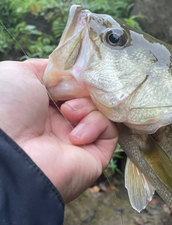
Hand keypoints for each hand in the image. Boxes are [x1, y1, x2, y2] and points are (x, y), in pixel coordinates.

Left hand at [0, 59, 117, 202]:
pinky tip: (75, 136)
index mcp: (40, 105)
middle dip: (83, 88)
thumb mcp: (19, 74)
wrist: (10, 153)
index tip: (73, 71)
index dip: (75, 75)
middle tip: (69, 92)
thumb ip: (48, 68)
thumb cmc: (6, 110)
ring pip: (101, 110)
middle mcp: (59, 123)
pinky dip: (96, 125)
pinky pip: (109, 130)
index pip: (71, 84)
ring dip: (87, 106)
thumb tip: (73, 71)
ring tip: (68, 113)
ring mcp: (78, 140)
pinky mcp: (95, 156)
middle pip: (89, 95)